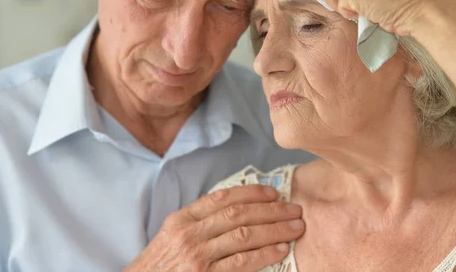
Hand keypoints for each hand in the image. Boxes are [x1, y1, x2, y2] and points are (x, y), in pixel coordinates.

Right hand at [125, 185, 303, 271]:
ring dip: (274, 229)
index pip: (222, 198)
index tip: (273, 192)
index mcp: (182, 219)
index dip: (251, 192)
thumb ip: (199, 222)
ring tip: (295, 227)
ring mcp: (197, 255)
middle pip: (238, 214)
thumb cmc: (159, 265)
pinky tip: (280, 249)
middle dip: (271, 210)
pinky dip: (263, 254)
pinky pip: (240, 263)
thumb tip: (235, 210)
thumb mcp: (172, 236)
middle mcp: (189, 233)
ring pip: (243, 235)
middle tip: (295, 209)